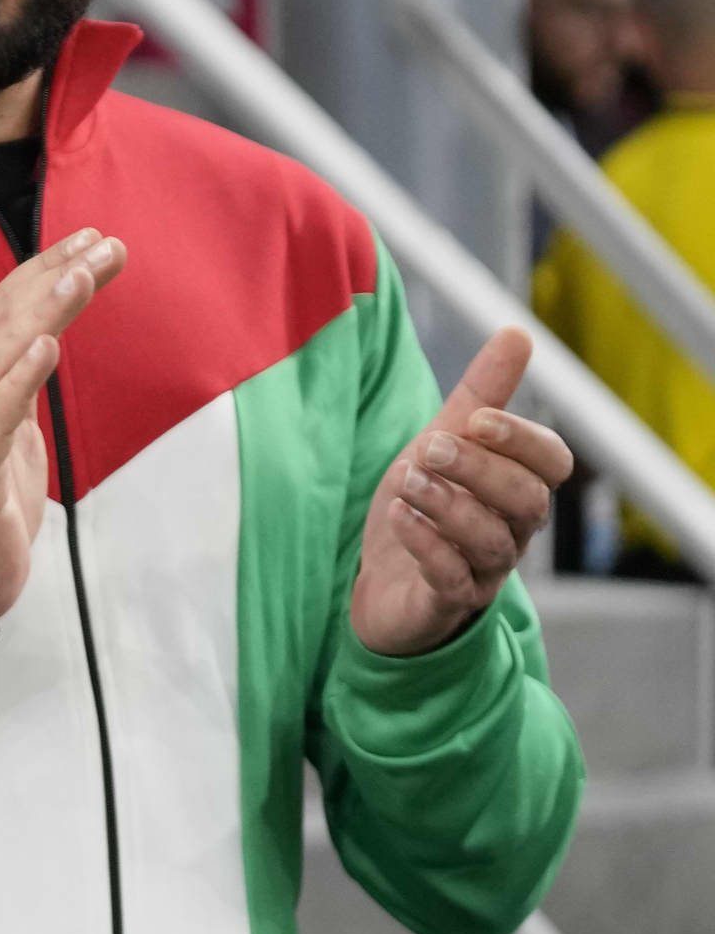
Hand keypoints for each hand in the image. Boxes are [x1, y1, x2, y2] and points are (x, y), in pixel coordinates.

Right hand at [0, 226, 123, 622]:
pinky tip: (47, 349)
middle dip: (50, 278)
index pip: (4, 312)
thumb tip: (50, 330)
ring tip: (78, 278)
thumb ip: (24, 379)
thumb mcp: (16, 426)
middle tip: (100, 244)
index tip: (90, 238)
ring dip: (37, 315)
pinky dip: (18, 382)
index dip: (43, 270)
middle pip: (0, 324)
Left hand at [351, 328, 572, 657]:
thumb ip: (480, 394)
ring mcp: (483, 570)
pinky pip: (452, 579)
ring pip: (492, 542)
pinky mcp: (446, 602)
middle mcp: (512, 531)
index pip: (552, 463)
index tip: (477, 418)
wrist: (381, 583)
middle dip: (481, 469)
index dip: (521, 439)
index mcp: (518, 487)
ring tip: (408, 481)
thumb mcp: (443, 442)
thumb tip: (518, 332)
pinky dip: (428, 546)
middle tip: (430, 447)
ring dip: (450, 506)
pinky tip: (400, 518)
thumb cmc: (424, 506)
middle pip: (527, 501)